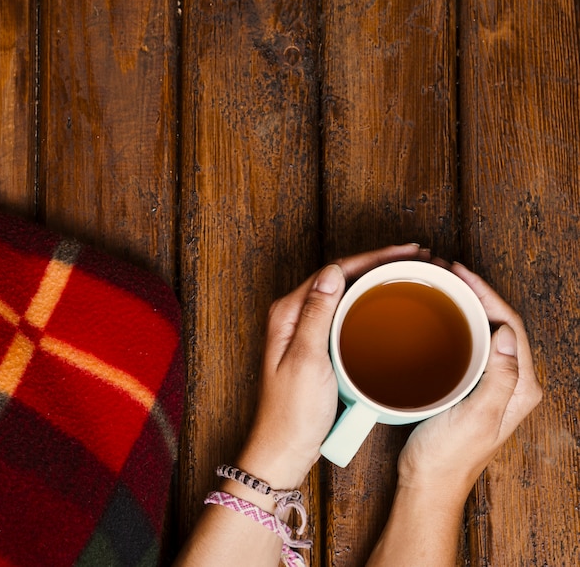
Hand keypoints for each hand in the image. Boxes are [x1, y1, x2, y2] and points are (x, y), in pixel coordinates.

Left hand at [234, 244, 430, 491]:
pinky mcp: (317, 345)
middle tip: (414, 258)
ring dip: (374, 280)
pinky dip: (367, 303)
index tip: (404, 252)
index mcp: (289, 312)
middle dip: (377, 263)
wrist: (285, 448)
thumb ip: (317, 314)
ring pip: (344, 293)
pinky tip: (385, 305)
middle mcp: (295, 315)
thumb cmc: (293, 412)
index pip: (334, 270)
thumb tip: (333, 271)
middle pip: (340, 277)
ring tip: (407, 273)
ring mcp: (306, 330)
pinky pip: (344, 314)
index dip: (371, 257)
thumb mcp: (306, 360)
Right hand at [396, 262, 542, 500]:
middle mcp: (511, 383)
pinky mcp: (470, 385)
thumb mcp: (476, 416)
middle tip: (449, 273)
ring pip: (485, 332)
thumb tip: (508, 332)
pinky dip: (456, 324)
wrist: (429, 482)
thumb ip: (500, 377)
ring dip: (467, 306)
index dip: (488, 295)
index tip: (462, 275)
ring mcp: (491, 384)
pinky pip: (469, 345)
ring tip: (444, 286)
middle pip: (501, 325)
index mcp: (520, 388)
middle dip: (478, 294)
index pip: (512, 327)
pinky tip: (437, 318)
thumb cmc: (449, 456)